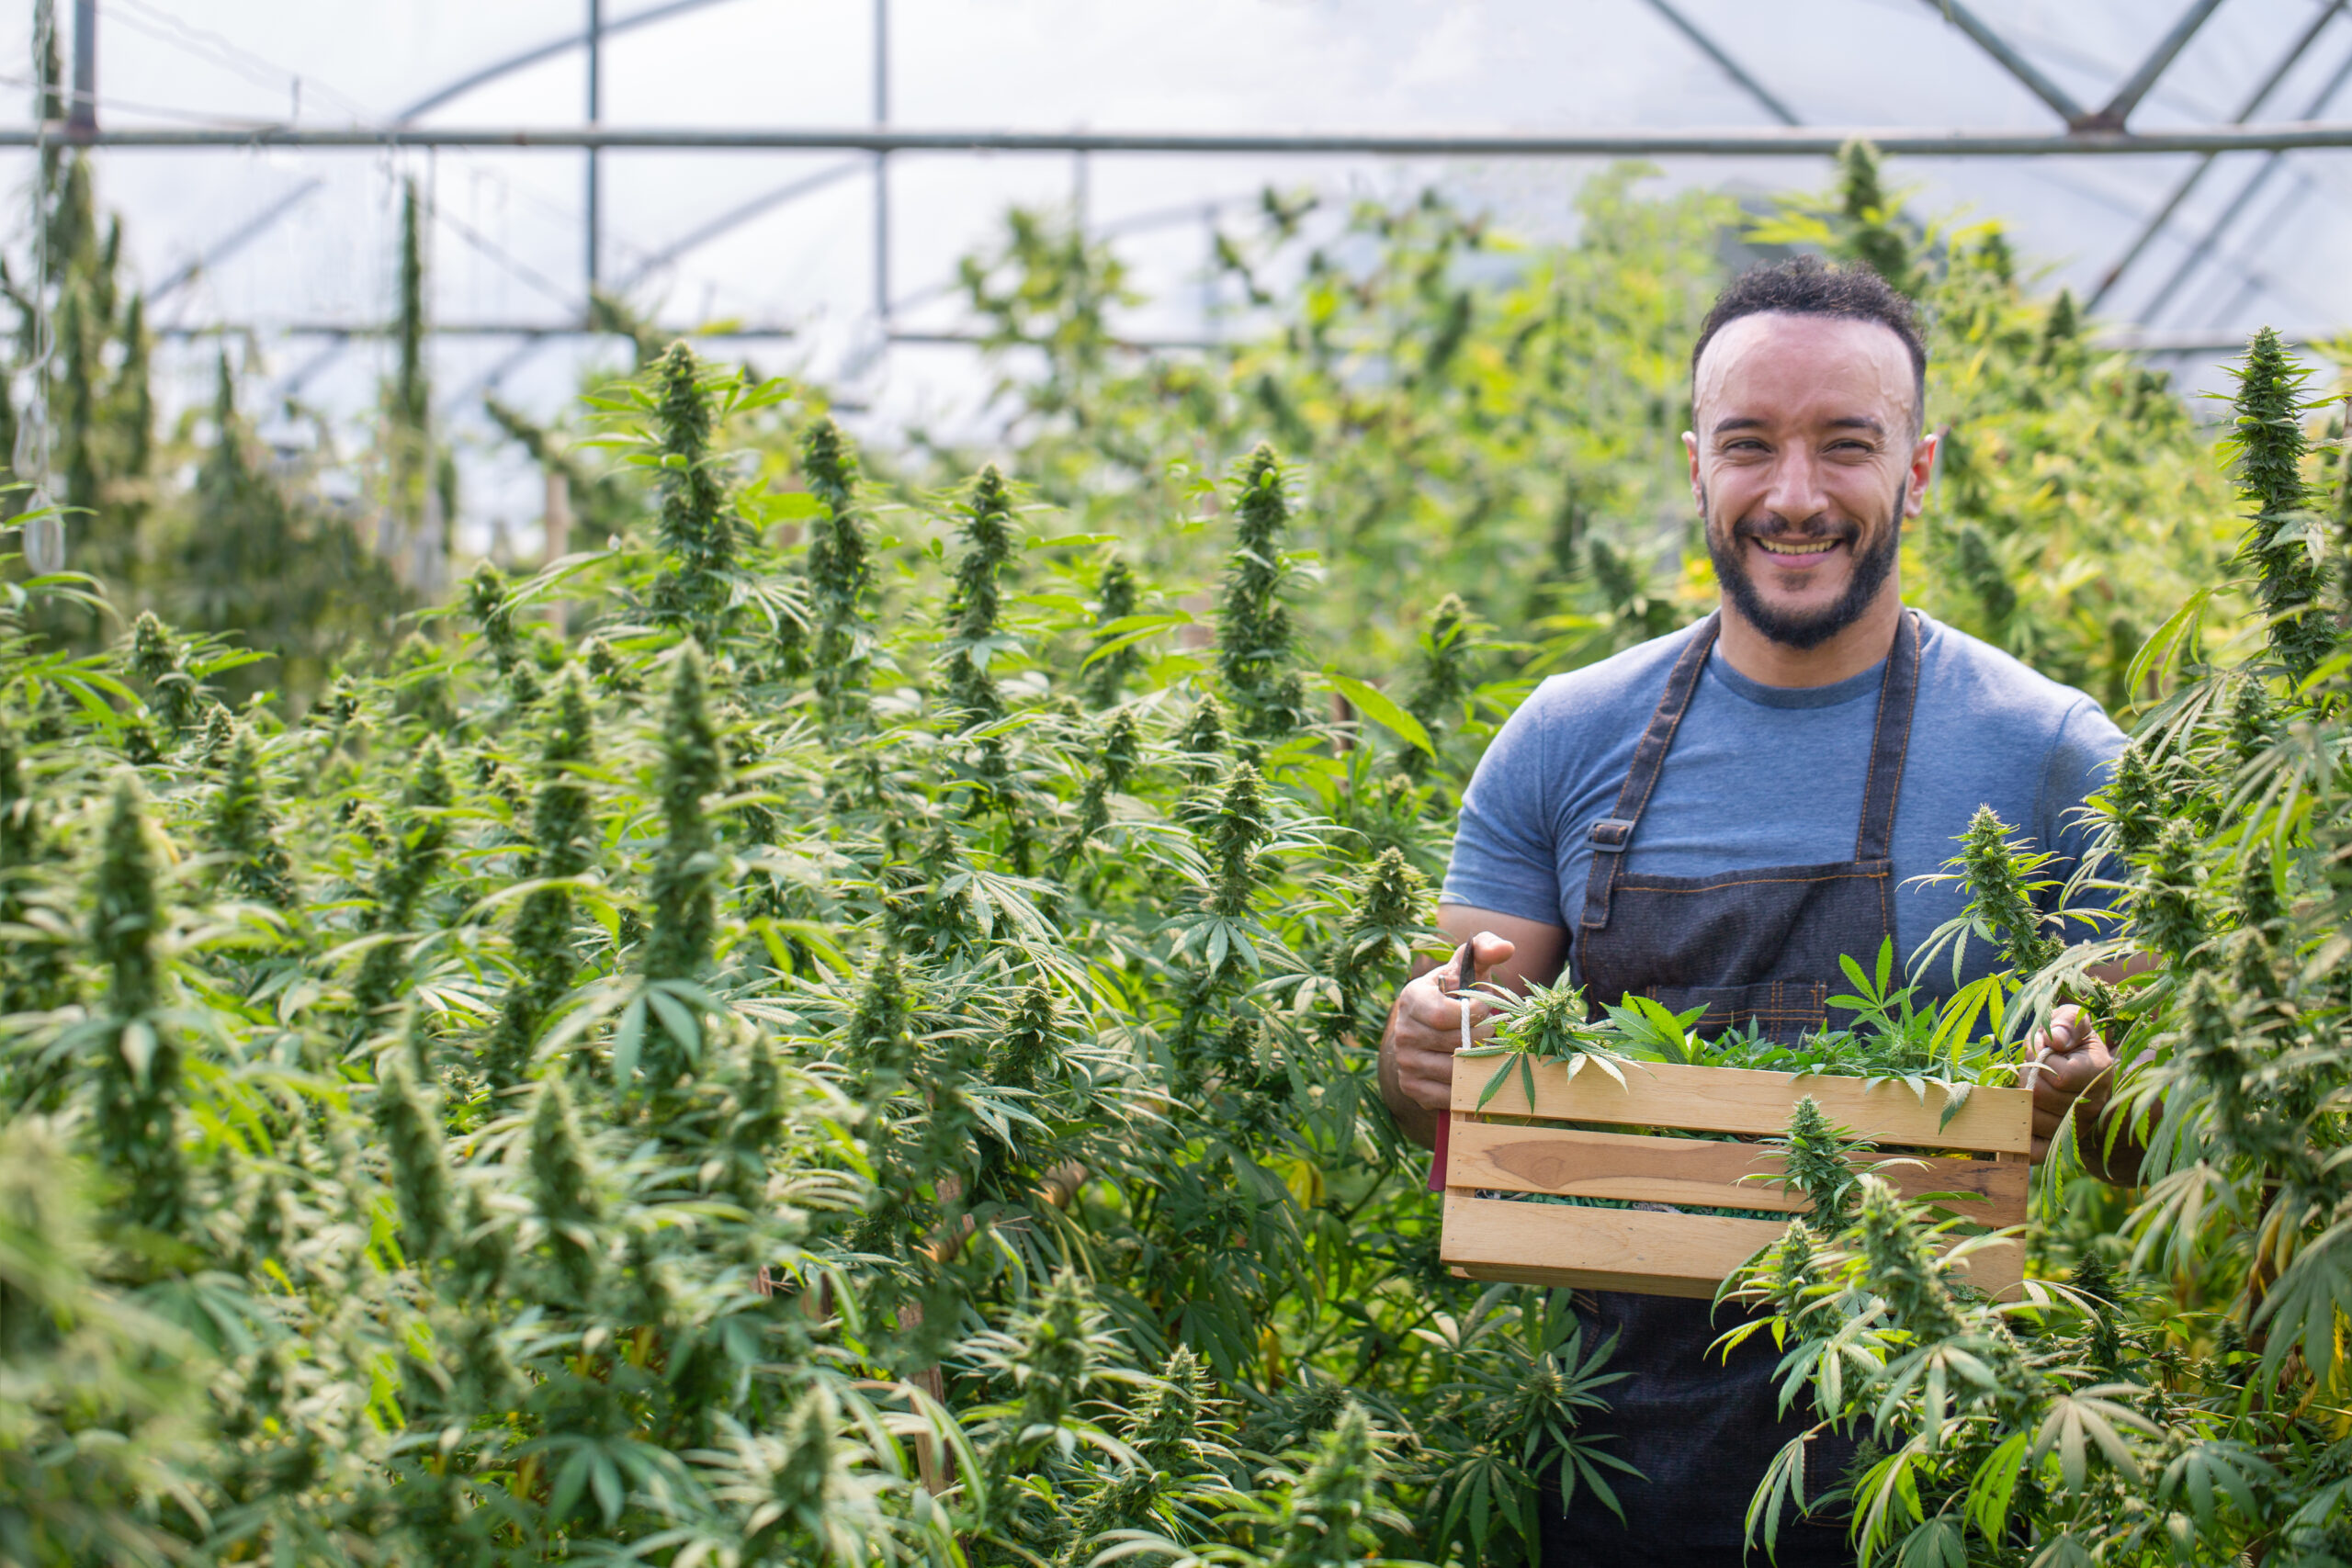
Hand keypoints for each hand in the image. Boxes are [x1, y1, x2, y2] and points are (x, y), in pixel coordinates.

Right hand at [1385, 931, 1513, 1119]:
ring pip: (1455, 1072)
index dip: (1475, 1013)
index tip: (1486, 1008)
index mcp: (1412, 998)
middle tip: (1494, 1031)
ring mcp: (1405, 1062)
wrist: (1428, 1028)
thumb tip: (1507, 947)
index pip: (1446, 1015)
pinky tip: (1476, 1071)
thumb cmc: (1454, 993)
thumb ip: (1485, 949)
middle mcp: (1403, 1032)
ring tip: (1488, 1049)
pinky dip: (1468, 1087)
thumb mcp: (1466, 967)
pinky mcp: (1412, 1087)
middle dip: (1483, 1038)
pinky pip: (1448, 1095)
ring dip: (1480, 1063)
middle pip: (1455, 1045)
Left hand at [2026, 1003, 2115, 1162]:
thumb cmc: (2072, 1042)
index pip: (2058, 1076)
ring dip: (2020, 1100)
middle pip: (2038, 1097)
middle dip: (2026, 1077)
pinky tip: (2013, 1125)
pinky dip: (2018, 1141)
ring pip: (2030, 1119)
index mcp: (2098, 1073)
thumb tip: (2055, 1040)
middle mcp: (2091, 1105)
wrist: (2084, 1072)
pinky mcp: (2059, 1145)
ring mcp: (2076, 1128)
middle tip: (2031, 1068)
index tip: (2045, 1050)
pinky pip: (2034, 1152)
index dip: (2040, 1059)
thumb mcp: (2073, 1021)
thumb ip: (2067, 1023)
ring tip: (2030, 1087)